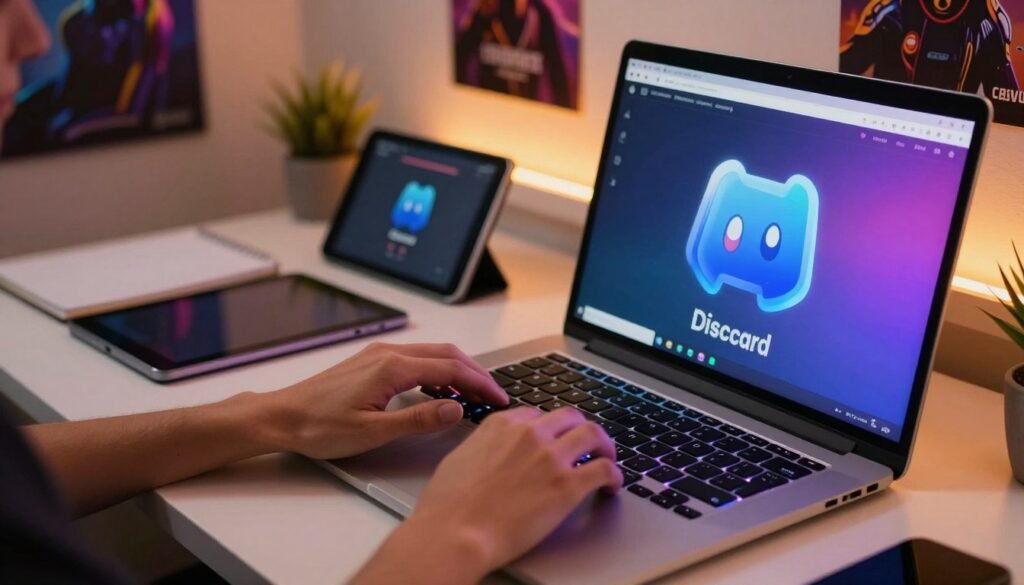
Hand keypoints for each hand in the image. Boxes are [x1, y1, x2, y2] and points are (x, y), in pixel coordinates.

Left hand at [262, 343, 507, 458]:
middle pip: (446, 353)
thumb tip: (455, 410)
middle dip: (475, 373)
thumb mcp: (372, 431)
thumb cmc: (318, 426)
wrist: (280, 417)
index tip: (499, 398)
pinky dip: (437, 369)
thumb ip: (418, 420)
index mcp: (392, 367)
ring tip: (474, 394)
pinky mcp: (371, 361)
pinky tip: (440, 389)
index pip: (451, 368)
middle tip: (495, 394)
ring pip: (432, 353)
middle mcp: (388, 353)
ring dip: (457, 369)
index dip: (480, 384)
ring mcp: (378, 354)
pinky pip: (415, 358)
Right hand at [353, 407, 622, 583]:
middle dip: (579, 429)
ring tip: (608, 458)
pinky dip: (614, 475)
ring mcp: (551, 457)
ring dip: (604, 445)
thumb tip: (489, 453)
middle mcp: (530, 434)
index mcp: (501, 424)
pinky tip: (612, 485)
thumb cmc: (447, 505)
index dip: (549, 429)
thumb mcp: (458, 458)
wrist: (455, 532)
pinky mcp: (568, 485)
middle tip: (586, 444)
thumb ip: (482, 447)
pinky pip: (604, 470)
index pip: (537, 415)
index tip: (553, 440)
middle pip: (569, 417)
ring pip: (593, 434)